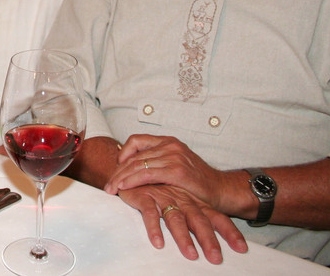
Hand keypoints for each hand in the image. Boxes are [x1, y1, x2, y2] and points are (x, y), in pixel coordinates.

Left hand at [106, 134, 228, 209]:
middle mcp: (170, 145)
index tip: (117, 169)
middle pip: (134, 155)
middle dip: (118, 171)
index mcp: (168, 141)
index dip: (123, 154)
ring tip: (112, 189)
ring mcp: (174, 156)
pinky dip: (133, 180)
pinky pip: (147, 173)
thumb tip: (132, 167)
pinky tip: (124, 187)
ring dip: (121, 178)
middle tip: (108, 184)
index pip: (136, 140)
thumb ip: (157, 162)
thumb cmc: (196, 181)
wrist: (221, 190)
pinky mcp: (177, 171)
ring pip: (138, 164)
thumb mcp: (175, 165)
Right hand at [116, 185, 246, 263]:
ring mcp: (164, 196)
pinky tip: (158, 243)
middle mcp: (182, 199)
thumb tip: (213, 240)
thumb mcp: (182, 198)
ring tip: (191, 255)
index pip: (216, 217)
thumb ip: (196, 214)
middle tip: (216, 258)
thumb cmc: (159, 187)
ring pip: (176, 219)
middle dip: (209, 240)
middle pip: (199, 221)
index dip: (230, 232)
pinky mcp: (145, 196)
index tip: (242, 249)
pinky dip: (155, 229)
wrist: (134, 166)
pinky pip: (150, 214)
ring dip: (184, 238)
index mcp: (194, 201)